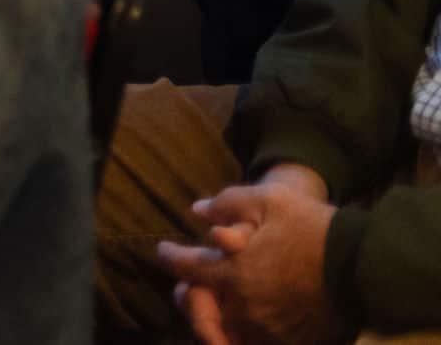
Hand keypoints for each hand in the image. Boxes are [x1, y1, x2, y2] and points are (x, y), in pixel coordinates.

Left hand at [157, 179, 343, 344]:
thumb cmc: (315, 227)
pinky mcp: (290, 342)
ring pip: (223, 334)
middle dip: (186, 296)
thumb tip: (197, 211)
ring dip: (211, 321)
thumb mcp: (270, 199)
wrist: (365, 265)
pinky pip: (253, 344)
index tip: (164, 250)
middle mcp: (245, 307)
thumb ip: (227, 203)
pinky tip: (239, 326)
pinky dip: (239, 336)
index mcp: (233, 272)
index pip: (184, 268)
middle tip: (185, 287)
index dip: (169, 256)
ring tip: (211, 308)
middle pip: (197, 310)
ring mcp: (268, 330)